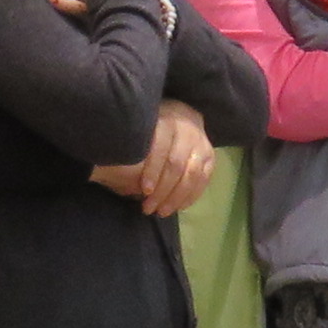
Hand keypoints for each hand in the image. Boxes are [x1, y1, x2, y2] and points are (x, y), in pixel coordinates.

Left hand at [131, 100, 217, 217]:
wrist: (181, 116)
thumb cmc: (152, 129)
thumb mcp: (140, 132)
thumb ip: (135, 150)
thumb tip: (117, 174)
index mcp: (166, 122)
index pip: (160, 149)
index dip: (153, 171)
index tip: (144, 191)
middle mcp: (187, 131)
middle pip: (176, 165)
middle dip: (162, 190)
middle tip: (148, 208)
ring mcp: (201, 144)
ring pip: (192, 174)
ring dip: (176, 197)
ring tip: (162, 212)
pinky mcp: (210, 156)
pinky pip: (203, 180)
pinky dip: (191, 196)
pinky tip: (178, 207)